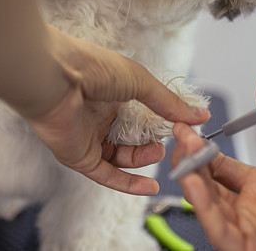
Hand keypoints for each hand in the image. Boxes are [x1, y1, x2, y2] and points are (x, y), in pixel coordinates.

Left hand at [26, 25, 209, 195]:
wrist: (55, 78)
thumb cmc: (93, 68)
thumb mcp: (141, 82)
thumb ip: (169, 103)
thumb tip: (200, 115)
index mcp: (112, 93)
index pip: (141, 114)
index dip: (160, 122)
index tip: (183, 127)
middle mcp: (99, 116)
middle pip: (131, 138)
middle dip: (153, 143)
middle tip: (172, 143)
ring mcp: (88, 137)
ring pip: (120, 158)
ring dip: (142, 160)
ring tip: (160, 153)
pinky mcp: (78, 157)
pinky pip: (106, 175)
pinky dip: (128, 183)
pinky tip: (150, 187)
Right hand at [172, 77, 255, 249]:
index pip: (219, 166)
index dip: (200, 148)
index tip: (186, 126)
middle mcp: (253, 210)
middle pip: (206, 185)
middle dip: (189, 161)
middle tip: (179, 137)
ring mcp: (252, 232)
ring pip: (208, 208)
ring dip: (191, 182)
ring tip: (183, 156)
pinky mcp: (253, 250)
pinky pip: (220, 231)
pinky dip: (203, 210)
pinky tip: (196, 186)